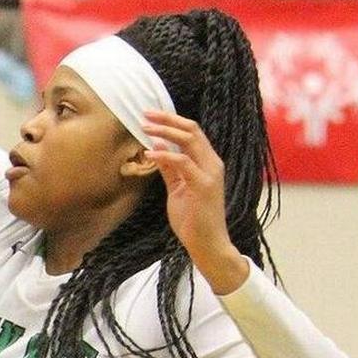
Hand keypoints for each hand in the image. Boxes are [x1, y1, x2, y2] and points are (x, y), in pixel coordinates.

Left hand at [143, 110, 248, 293]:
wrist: (207, 243)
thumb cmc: (192, 218)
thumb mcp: (178, 188)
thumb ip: (170, 169)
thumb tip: (157, 147)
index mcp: (207, 162)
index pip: (192, 133)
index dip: (171, 121)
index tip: (150, 115)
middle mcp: (212, 163)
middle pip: (192, 130)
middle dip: (167, 120)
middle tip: (145, 114)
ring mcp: (210, 173)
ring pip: (190, 141)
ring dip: (165, 132)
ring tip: (144, 128)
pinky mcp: (204, 186)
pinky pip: (184, 163)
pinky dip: (165, 156)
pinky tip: (149, 154)